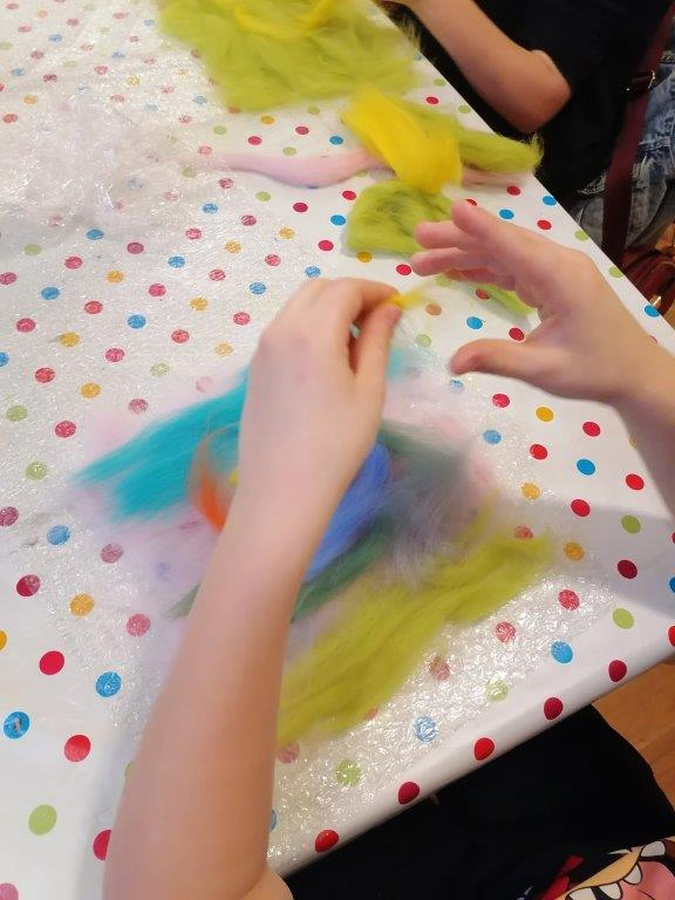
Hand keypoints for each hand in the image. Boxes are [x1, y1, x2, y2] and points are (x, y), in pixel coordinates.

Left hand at [235, 278, 399, 535]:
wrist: (283, 490)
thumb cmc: (336, 445)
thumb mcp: (368, 391)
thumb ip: (377, 342)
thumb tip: (388, 309)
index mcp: (312, 332)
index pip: (346, 289)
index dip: (375, 290)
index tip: (398, 305)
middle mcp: (280, 330)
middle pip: (317, 289)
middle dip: (350, 295)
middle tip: (377, 322)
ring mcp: (262, 349)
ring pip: (297, 307)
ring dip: (328, 309)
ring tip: (354, 344)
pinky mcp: (254, 368)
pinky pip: (284, 329)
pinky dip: (308, 327)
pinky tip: (326, 361)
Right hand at [412, 201, 663, 405]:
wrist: (633, 372)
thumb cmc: (594, 370)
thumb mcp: (544, 370)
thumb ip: (497, 359)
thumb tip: (452, 362)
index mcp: (561, 278)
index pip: (514, 247)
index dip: (481, 228)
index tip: (451, 208)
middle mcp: (558, 264)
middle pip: (503, 244)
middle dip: (459, 239)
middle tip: (418, 236)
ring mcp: (556, 270)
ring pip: (504, 253)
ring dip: (465, 254)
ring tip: (422, 259)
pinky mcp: (552, 281)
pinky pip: (513, 267)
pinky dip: (484, 268)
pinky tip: (455, 270)